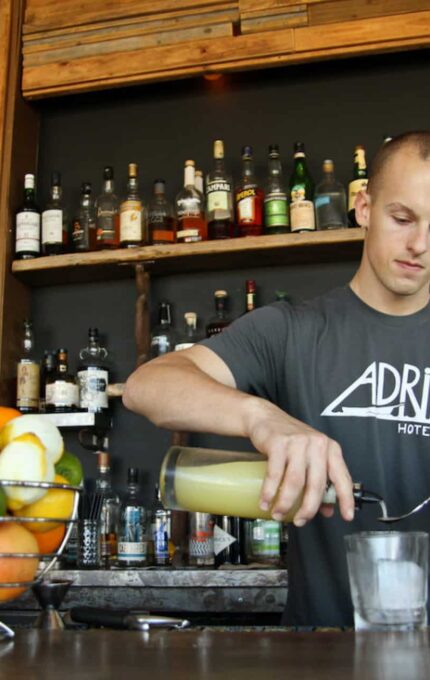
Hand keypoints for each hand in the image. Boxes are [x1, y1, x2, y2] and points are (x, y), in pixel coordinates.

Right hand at [244, 399, 354, 525]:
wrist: (266, 418)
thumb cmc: (290, 440)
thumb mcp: (311, 458)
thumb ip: (321, 482)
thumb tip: (327, 509)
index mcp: (330, 449)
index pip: (342, 477)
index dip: (345, 498)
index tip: (347, 516)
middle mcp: (317, 444)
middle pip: (316, 484)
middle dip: (308, 508)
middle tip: (300, 521)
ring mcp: (298, 443)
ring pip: (295, 481)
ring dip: (286, 502)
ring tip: (278, 513)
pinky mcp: (279, 443)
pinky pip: (275, 474)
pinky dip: (269, 491)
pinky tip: (266, 501)